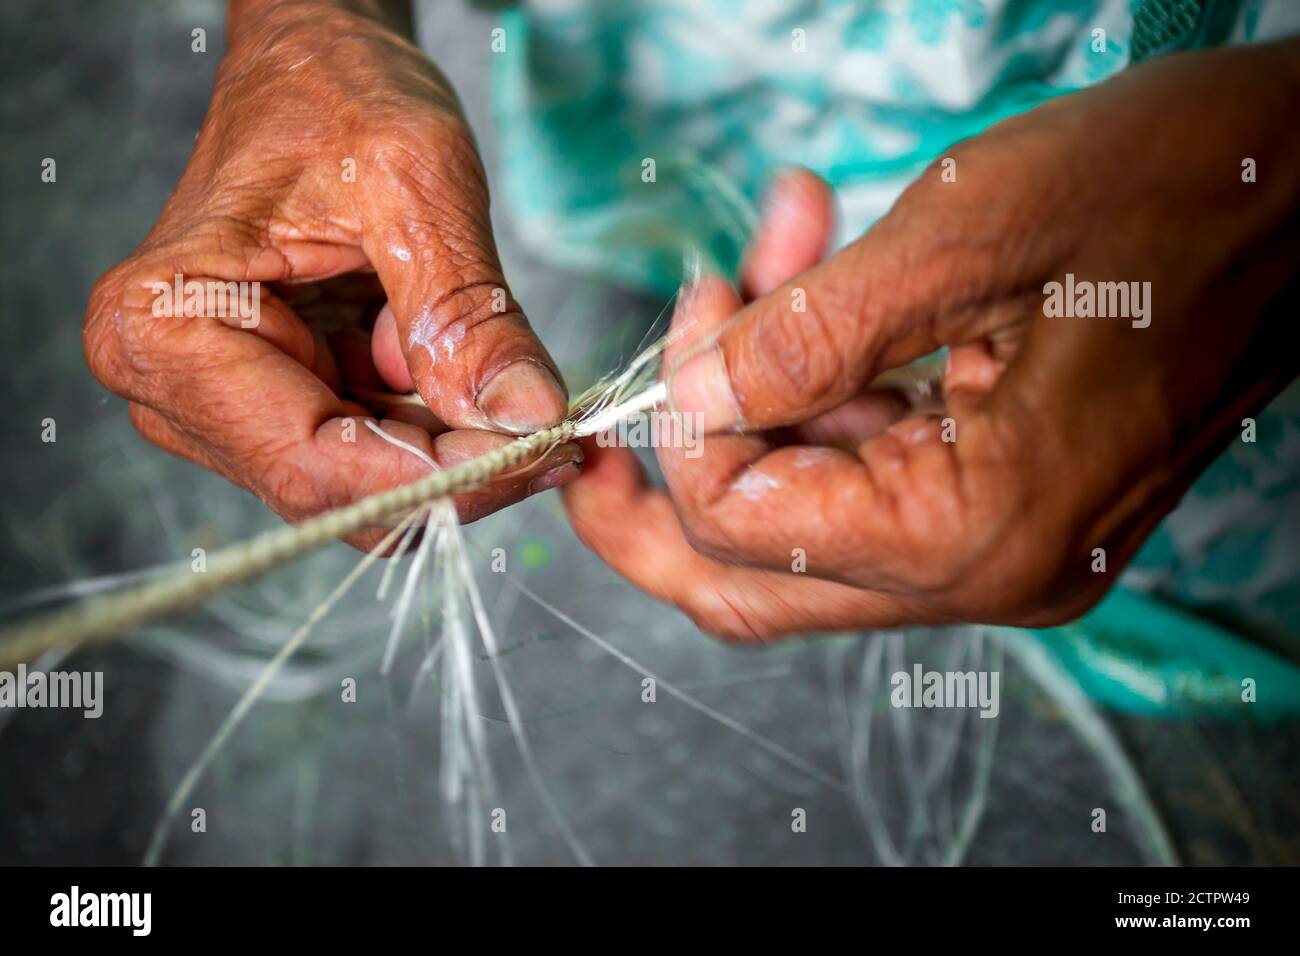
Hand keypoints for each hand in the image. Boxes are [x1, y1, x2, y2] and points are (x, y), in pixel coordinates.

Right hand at [84, 0, 575, 550]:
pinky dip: (447, 436)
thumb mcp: (416, 187)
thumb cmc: (334, 93)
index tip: (537, 455)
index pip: (310, 459)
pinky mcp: (284, 401)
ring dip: (460, 457)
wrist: (317, 64)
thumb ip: (465, 313)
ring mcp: (229, 403)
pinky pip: (378, 451)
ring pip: (367, 483)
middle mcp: (176, 385)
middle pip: (337, 487)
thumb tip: (527, 417)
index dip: (433, 479)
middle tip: (560, 439)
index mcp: (168, 327)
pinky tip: (497, 394)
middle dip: (457, 473)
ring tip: (538, 407)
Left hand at [563, 39, 1299, 639]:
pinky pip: (865, 478)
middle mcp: (991, 571)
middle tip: (592, 441)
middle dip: (661, 503)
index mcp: (981, 530)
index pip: (749, 530)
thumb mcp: (967, 234)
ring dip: (756, 404)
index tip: (703, 301)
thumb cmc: (1175, 189)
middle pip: (757, 587)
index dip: (687, 422)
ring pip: (802, 531)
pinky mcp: (1004, 496)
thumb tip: (694, 402)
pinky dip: (820, 394)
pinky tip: (818, 286)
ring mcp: (999, 544)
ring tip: (769, 258)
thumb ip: (810, 334)